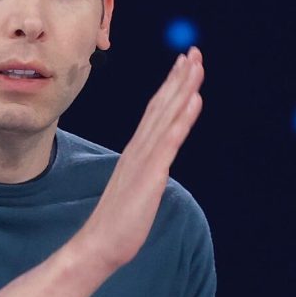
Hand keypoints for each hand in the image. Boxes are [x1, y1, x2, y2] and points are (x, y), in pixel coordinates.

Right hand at [76, 47, 204, 269]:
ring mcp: (144, 160)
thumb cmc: (117, 223)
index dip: (171, 86)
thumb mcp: (135, 189)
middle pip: (162, 105)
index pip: (156, 111)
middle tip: (194, 51)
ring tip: (197, 65)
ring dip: (183, 88)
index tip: (183, 63)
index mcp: (137, 151)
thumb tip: (152, 165)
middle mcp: (139, 149)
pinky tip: (194, 100)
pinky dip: (182, 118)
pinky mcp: (150, 175)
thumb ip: (143, 172)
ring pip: (166, 116)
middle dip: (179, 77)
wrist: (99, 245)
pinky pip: (169, 141)